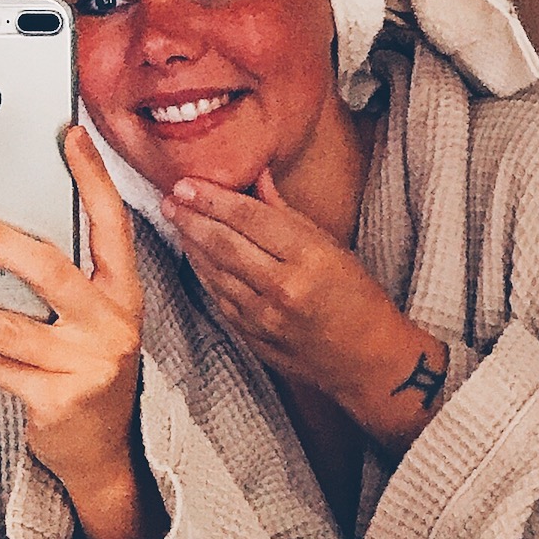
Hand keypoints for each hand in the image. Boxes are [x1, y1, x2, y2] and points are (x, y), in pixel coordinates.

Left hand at [0, 125, 163, 538]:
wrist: (104, 451)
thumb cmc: (86, 367)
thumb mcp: (90, 317)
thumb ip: (62, 277)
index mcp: (124, 293)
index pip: (112, 224)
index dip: (93, 177)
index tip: (68, 133)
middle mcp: (112, 325)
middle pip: (49, 268)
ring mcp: (86, 366)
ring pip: (8, 325)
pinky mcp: (56, 402)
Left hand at [166, 173, 450, 452]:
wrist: (368, 361)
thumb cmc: (357, 298)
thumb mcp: (332, 247)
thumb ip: (288, 213)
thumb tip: (257, 177)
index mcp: (310, 257)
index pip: (250, 218)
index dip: (214, 198)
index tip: (188, 183)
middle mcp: (285, 287)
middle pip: (226, 244)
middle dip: (192, 218)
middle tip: (170, 198)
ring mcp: (266, 317)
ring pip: (216, 273)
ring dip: (192, 245)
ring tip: (176, 221)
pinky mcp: (255, 338)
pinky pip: (220, 299)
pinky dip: (205, 275)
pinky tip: (195, 256)